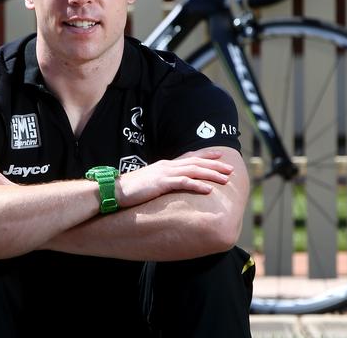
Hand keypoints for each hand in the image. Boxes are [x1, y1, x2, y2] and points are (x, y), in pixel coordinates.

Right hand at [116, 149, 232, 207]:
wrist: (115, 190)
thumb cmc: (131, 189)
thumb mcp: (149, 182)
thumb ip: (161, 181)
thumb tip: (170, 185)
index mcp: (165, 165)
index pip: (189, 157)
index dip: (205, 156)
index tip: (220, 156)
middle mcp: (167, 165)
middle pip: (195, 163)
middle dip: (215, 166)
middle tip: (231, 169)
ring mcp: (164, 173)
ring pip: (193, 171)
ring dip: (211, 175)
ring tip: (226, 179)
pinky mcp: (161, 183)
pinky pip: (183, 183)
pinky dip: (197, 185)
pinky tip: (208, 190)